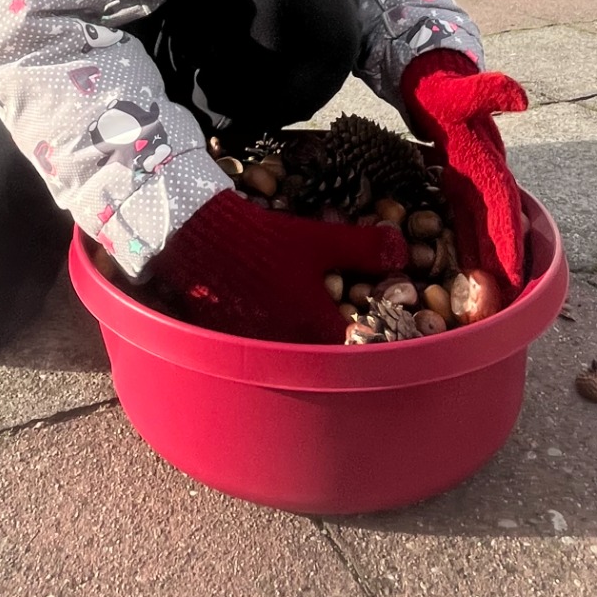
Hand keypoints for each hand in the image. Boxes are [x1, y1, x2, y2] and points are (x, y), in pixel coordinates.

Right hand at [149, 189, 407, 343]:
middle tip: (335, 320)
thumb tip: (403, 252)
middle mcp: (289, 352)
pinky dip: (269, 338)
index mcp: (317, 331)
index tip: (370, 325)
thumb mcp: (318, 240)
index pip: (355, 347)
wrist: (194, 238)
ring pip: (291, 356)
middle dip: (332, 342)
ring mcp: (258, 353)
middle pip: (323, 358)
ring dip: (300, 342)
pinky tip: (267, 315)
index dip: (367, 334)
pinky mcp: (231, 346)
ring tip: (299, 318)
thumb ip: (363, 249)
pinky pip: (261, 351)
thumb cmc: (261, 240)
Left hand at [401, 50, 528, 292]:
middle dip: (502, 264)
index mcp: (486, 160)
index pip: (502, 205)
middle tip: (503, 303)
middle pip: (496, 227)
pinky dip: (467, 245)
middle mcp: (484, 176)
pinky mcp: (456, 184)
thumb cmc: (442, 85)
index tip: (515, 273)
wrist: (434, 77)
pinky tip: (463, 273)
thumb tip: (520, 99)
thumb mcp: (460, 86)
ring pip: (482, 229)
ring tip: (488, 300)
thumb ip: (487, 89)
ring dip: (486, 261)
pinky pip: (464, 221)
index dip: (510, 238)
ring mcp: (471, 182)